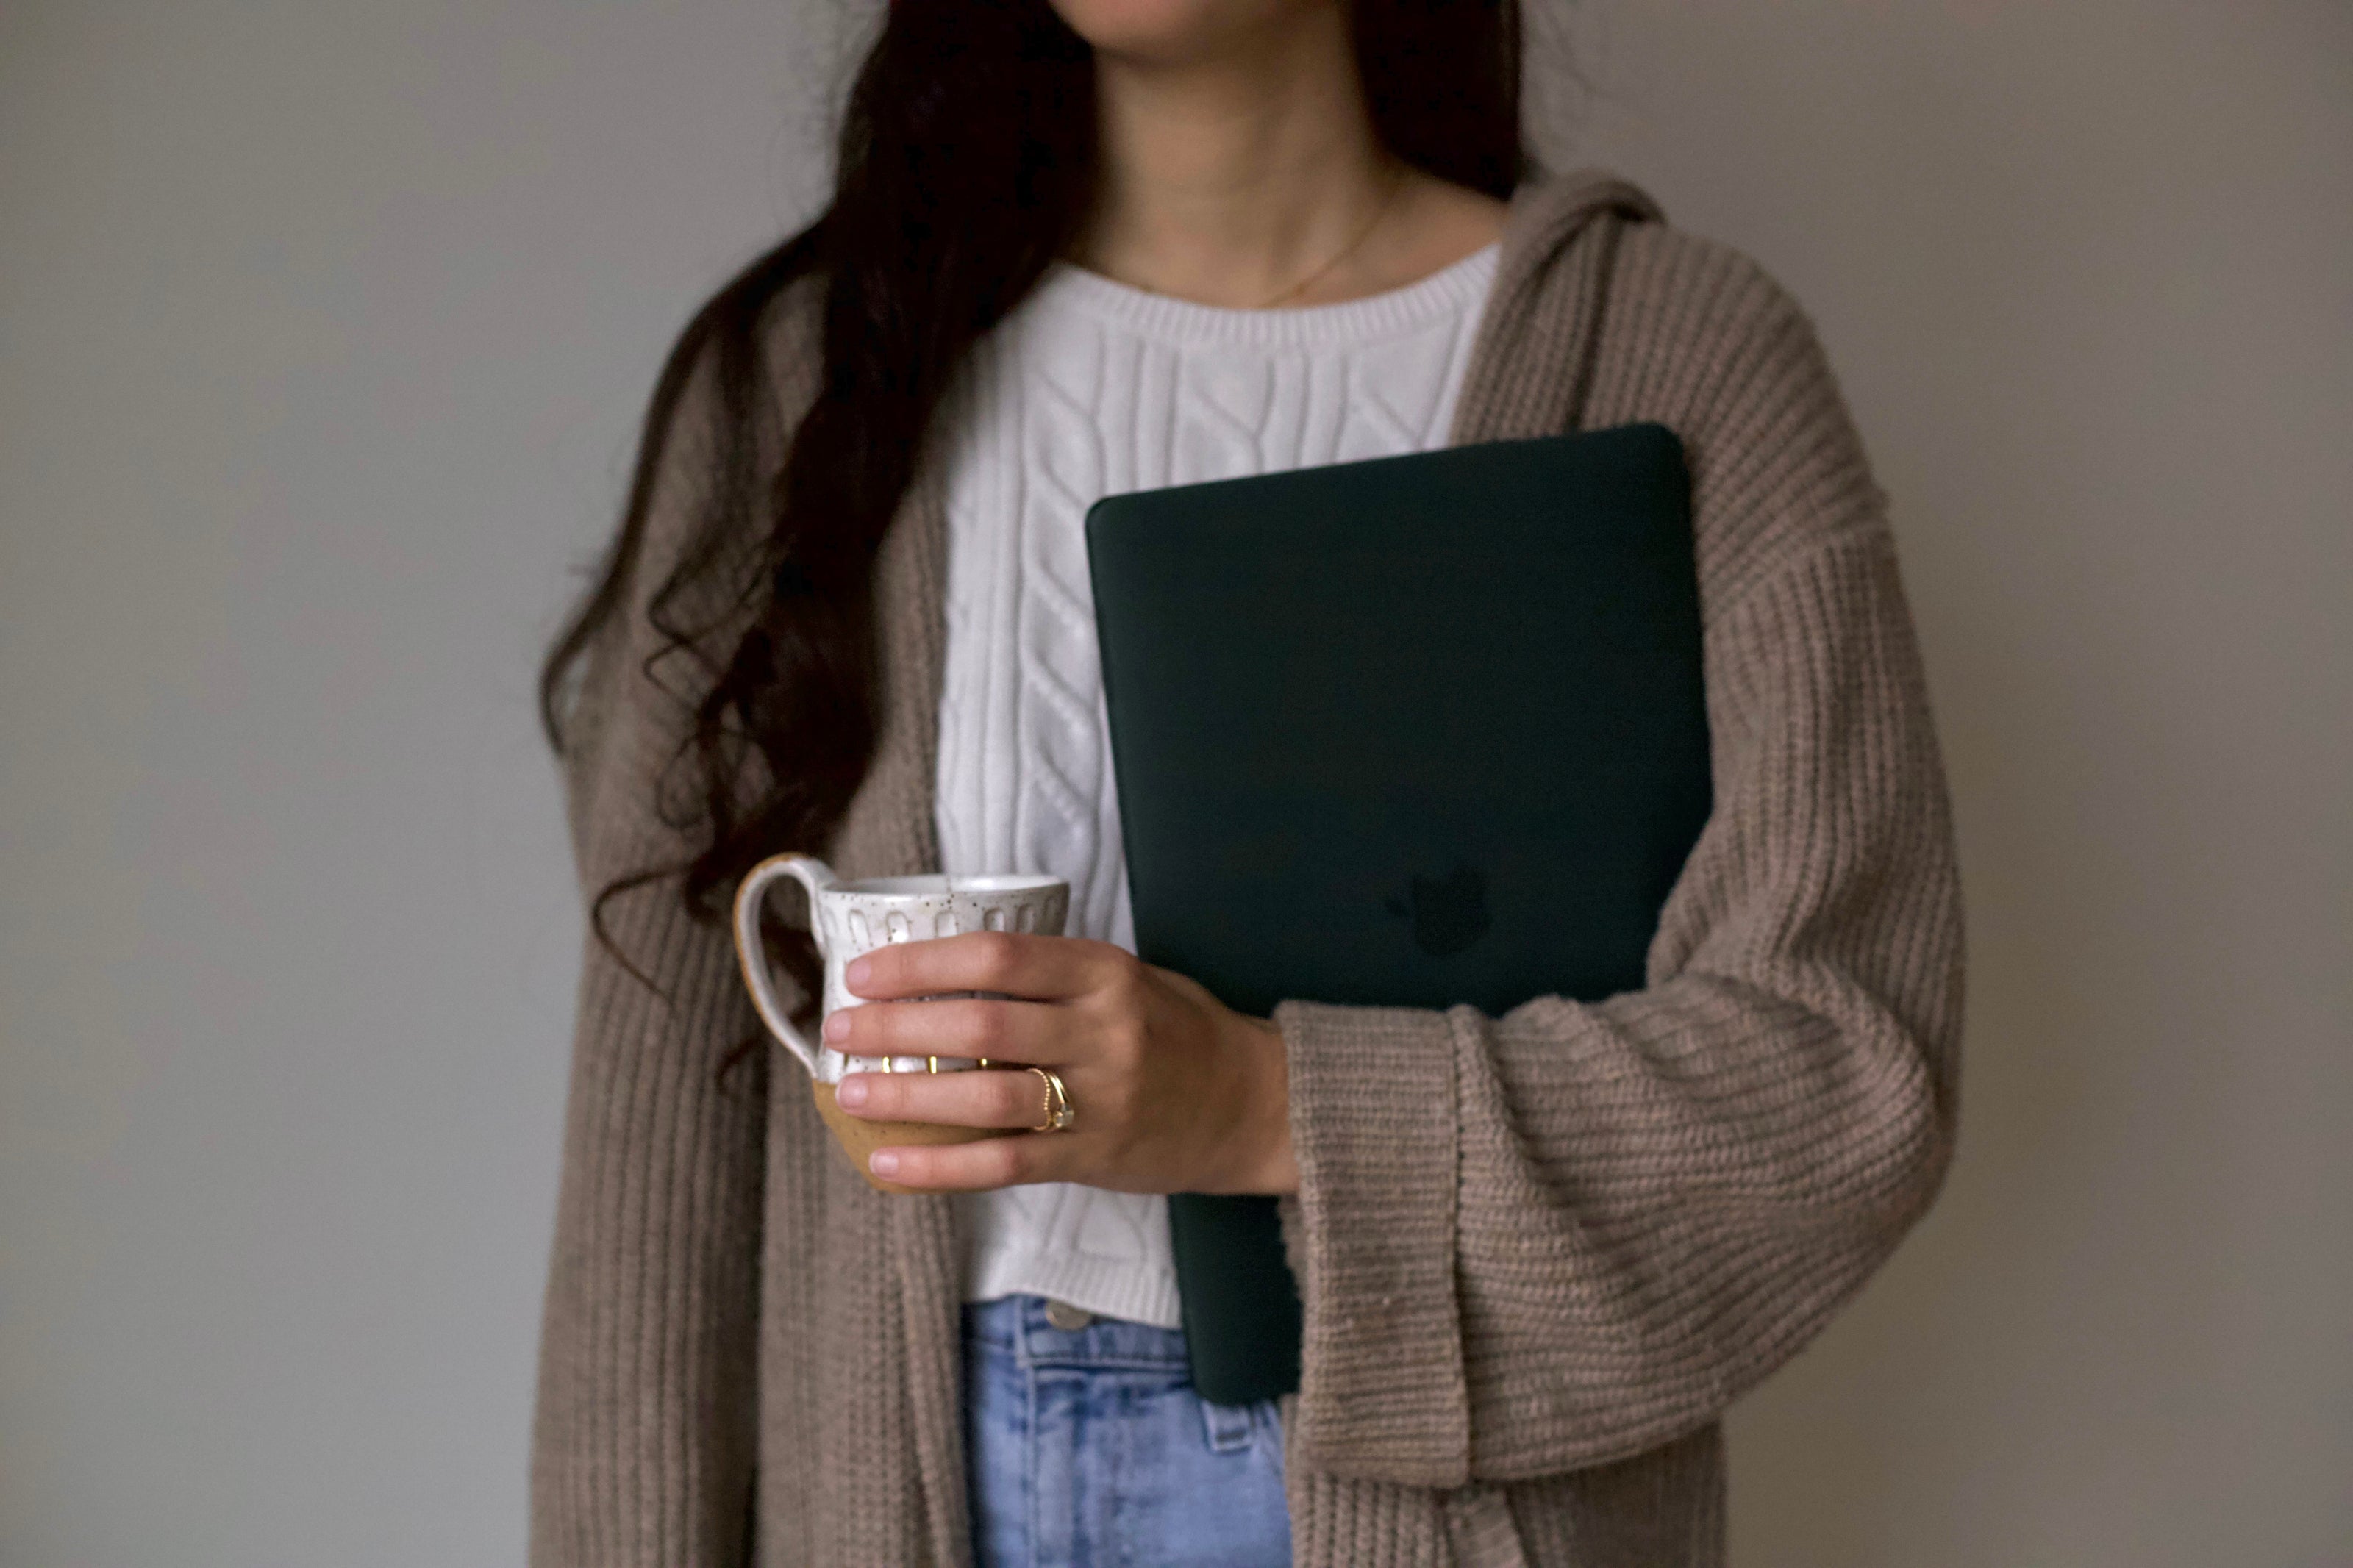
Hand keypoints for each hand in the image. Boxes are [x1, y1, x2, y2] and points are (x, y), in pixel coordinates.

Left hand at [820, 932, 1297, 1195]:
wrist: (1257, 1104)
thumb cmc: (1179, 1032)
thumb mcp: (1126, 978)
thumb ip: (1050, 976)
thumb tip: (940, 973)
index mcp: (1105, 973)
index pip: (998, 958)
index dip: (922, 962)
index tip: (865, 971)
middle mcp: (1103, 1032)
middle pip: (981, 1023)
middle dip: (897, 1026)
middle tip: (838, 1028)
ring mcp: (1101, 1099)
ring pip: (987, 1096)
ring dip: (909, 1095)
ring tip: (851, 1092)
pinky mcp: (1095, 1157)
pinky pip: (1005, 1164)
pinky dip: (940, 1167)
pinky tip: (888, 1165)